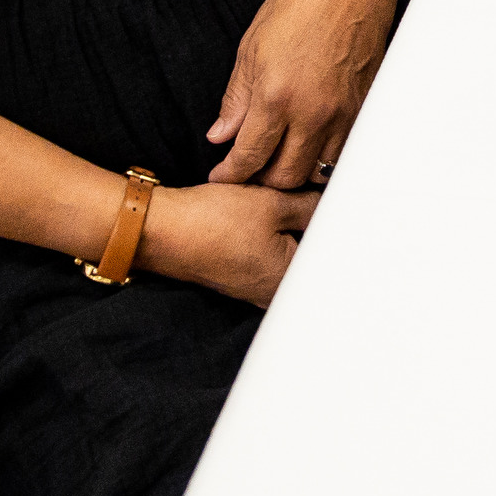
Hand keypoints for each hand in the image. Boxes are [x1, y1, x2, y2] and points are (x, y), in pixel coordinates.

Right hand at [140, 181, 319, 305]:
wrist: (163, 231)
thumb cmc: (213, 221)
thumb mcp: (272, 202)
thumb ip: (309, 206)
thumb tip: (328, 204)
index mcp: (288, 278)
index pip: (327, 252)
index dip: (332, 225)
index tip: (329, 205)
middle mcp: (273, 293)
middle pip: (307, 257)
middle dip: (310, 230)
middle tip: (308, 202)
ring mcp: (255, 289)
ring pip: (287, 257)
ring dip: (290, 234)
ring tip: (285, 208)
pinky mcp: (239, 279)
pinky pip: (267, 260)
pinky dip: (271, 240)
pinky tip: (263, 219)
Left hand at [206, 0, 396, 187]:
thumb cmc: (300, 4)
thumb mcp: (251, 49)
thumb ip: (235, 100)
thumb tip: (220, 135)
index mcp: (276, 97)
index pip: (249, 158)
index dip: (230, 174)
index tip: (221, 175)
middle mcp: (312, 114)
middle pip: (284, 177)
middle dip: (260, 180)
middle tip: (248, 170)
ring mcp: (342, 114)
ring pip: (317, 172)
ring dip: (294, 174)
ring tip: (278, 161)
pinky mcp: (363, 108)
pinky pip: (341, 152)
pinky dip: (322, 158)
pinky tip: (308, 146)